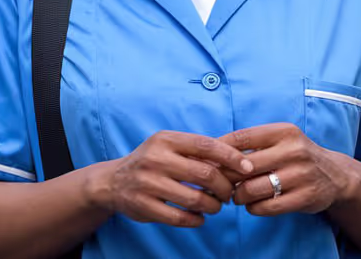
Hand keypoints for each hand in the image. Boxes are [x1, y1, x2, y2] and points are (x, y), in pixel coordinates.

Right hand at [105, 130, 253, 227]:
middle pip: (205, 173)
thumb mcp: (168, 146)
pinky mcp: (144, 206)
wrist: (113, 181)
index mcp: (166, 139)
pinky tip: (201, 217)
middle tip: (230, 194)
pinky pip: (180, 217)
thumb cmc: (151, 161)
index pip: (206, 145)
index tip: (247, 167)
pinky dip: (196, 219)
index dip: (230, 156)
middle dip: (225, 186)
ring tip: (216, 206)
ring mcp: (148, 183)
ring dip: (213, 206)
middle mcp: (156, 158)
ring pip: (195, 198)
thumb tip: (236, 156)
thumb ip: (196, 150)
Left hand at [218, 123, 356, 216]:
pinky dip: (253, 208)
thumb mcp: (280, 139)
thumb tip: (214, 151)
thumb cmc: (296, 154)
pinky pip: (268, 207)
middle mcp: (293, 150)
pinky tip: (252, 205)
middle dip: (227, 177)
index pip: (242, 138)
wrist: (335, 175)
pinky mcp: (305, 198)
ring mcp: (300, 175)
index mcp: (283, 131)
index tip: (209, 159)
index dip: (220, 150)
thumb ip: (253, 144)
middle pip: (244, 166)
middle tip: (221, 183)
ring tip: (237, 196)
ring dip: (238, 196)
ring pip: (253, 189)